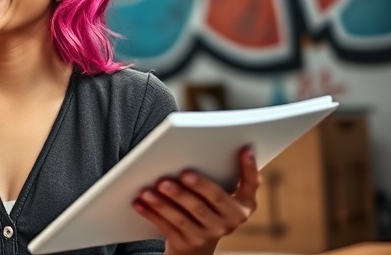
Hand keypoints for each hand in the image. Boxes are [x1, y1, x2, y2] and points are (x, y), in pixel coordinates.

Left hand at [132, 146, 259, 254]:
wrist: (195, 247)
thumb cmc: (206, 207)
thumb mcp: (220, 195)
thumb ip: (219, 174)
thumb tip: (206, 146)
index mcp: (242, 206)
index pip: (251, 185)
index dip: (249, 168)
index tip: (244, 149)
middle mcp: (229, 223)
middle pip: (212, 201)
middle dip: (196, 186)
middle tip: (181, 173)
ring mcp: (207, 236)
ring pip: (184, 216)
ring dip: (165, 202)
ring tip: (149, 188)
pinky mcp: (186, 244)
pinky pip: (166, 227)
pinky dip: (152, 213)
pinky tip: (139, 202)